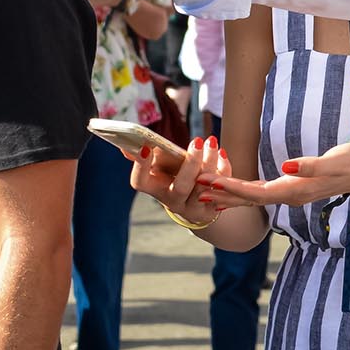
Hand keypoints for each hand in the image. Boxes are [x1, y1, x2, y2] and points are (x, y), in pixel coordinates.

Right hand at [129, 137, 249, 227]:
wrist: (196, 205)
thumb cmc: (174, 179)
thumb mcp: (160, 169)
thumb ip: (147, 157)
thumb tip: (125, 144)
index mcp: (155, 189)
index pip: (140, 182)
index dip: (141, 166)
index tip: (146, 146)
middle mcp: (173, 201)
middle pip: (181, 187)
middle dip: (190, 163)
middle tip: (196, 140)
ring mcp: (193, 208)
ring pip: (205, 187)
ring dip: (210, 162)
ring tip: (211, 141)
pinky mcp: (213, 208)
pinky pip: (222, 189)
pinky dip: (223, 169)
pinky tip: (221, 153)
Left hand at [214, 146, 349, 210]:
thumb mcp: (333, 162)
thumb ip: (309, 166)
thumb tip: (285, 168)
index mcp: (295, 190)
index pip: (257, 193)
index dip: (233, 189)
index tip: (212, 183)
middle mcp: (289, 197)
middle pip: (250, 198)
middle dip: (223, 193)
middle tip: (196, 186)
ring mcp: (290, 195)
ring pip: (253, 198)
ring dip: (229, 195)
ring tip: (204, 191)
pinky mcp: (291, 190)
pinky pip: (261, 194)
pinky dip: (242, 192)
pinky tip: (229, 192)